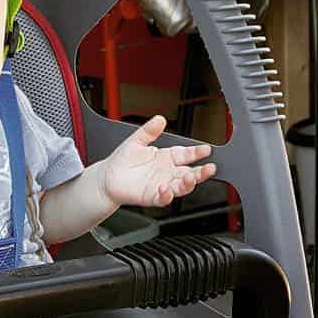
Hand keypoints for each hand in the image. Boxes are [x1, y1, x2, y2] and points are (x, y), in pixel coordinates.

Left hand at [101, 115, 215, 208]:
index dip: (197, 152)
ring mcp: (161, 185)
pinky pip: (162, 198)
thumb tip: (159, 119)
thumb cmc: (122, 161)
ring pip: (180, 187)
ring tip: (191, 177)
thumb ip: (148, 131)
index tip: (206, 149)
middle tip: (210, 168)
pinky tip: (165, 189)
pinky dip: (166, 195)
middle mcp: (167, 173)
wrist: (107, 178)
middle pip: (189, 173)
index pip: (186, 154)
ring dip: (188, 184)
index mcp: (166, 157)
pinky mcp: (151, 197)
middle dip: (201, 172)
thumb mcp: (136, 141)